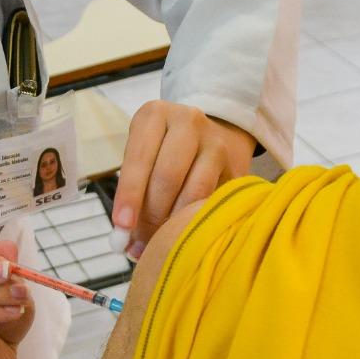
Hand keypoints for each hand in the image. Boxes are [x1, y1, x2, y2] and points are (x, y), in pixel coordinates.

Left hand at [112, 102, 254, 257]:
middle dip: (152, 216)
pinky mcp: (237, 166)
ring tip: (162, 244)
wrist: (215, 133)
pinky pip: (215, 201)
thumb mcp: (145, 154)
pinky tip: (186, 235)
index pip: (139, 158)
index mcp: (155, 115)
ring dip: (175, 223)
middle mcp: (188, 121)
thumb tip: (127, 242)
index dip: (130, 195)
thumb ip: (134, 190)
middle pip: (168, 176)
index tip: (122, 226)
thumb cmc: (165, 150)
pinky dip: (197, 222)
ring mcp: (216, 143)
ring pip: (195, 191)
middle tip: (141, 244)